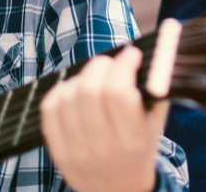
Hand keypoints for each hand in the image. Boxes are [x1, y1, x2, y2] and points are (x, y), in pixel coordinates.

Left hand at [40, 47, 166, 191]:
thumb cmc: (139, 149)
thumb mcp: (155, 125)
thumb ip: (154, 90)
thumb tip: (148, 54)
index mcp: (132, 140)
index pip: (119, 92)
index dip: (124, 64)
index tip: (131, 54)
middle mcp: (103, 146)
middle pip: (90, 89)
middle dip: (102, 64)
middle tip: (111, 63)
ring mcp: (76, 150)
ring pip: (68, 95)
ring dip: (82, 76)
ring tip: (94, 79)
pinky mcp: (58, 151)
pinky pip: (49, 108)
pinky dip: (61, 90)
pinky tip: (75, 90)